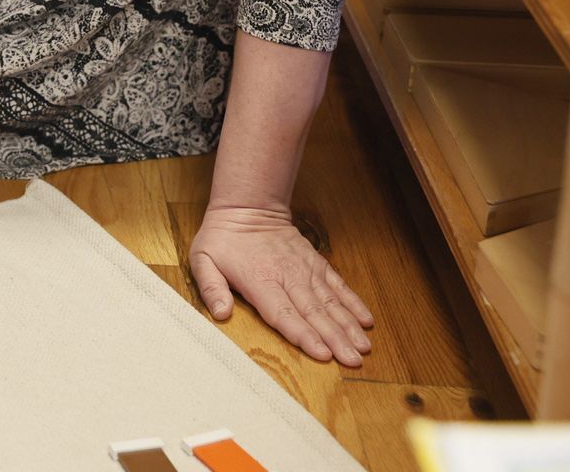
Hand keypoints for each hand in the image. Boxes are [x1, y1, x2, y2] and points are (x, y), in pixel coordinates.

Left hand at [189, 204, 373, 366]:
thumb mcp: (203, 260)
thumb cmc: (223, 238)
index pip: (284, 314)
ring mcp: (305, 270)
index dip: (304, 335)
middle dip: (336, 339)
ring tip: (364, 348)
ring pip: (331, 302)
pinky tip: (366, 321)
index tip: (323, 354)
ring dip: (349, 326)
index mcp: (260, 281)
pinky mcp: (316, 264)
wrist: (248, 207)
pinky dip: (354, 303)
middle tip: (354, 361)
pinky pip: (338, 286)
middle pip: (314, 313)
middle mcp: (288, 277)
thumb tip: (220, 314)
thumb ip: (211, 288)